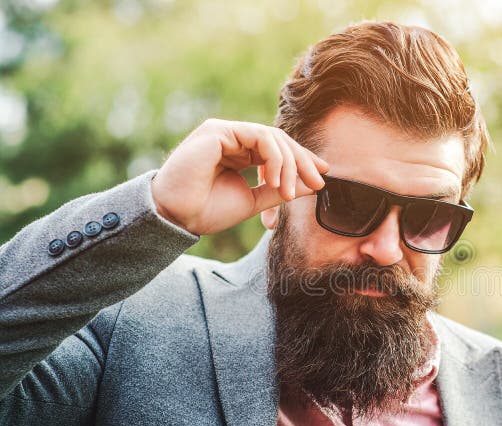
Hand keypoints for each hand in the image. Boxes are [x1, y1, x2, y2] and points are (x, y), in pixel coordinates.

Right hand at [151, 119, 327, 235]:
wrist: (177, 216)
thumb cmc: (206, 210)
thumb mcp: (253, 200)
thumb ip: (279, 190)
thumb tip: (313, 184)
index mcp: (238, 153)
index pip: (277, 150)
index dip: (301, 161)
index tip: (322, 177)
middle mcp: (232, 138)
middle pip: (279, 141)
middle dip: (302, 162)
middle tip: (318, 182)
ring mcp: (225, 132)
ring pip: (272, 138)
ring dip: (289, 165)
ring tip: (290, 194)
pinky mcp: (219, 131)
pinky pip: (260, 137)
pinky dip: (274, 159)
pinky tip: (276, 182)